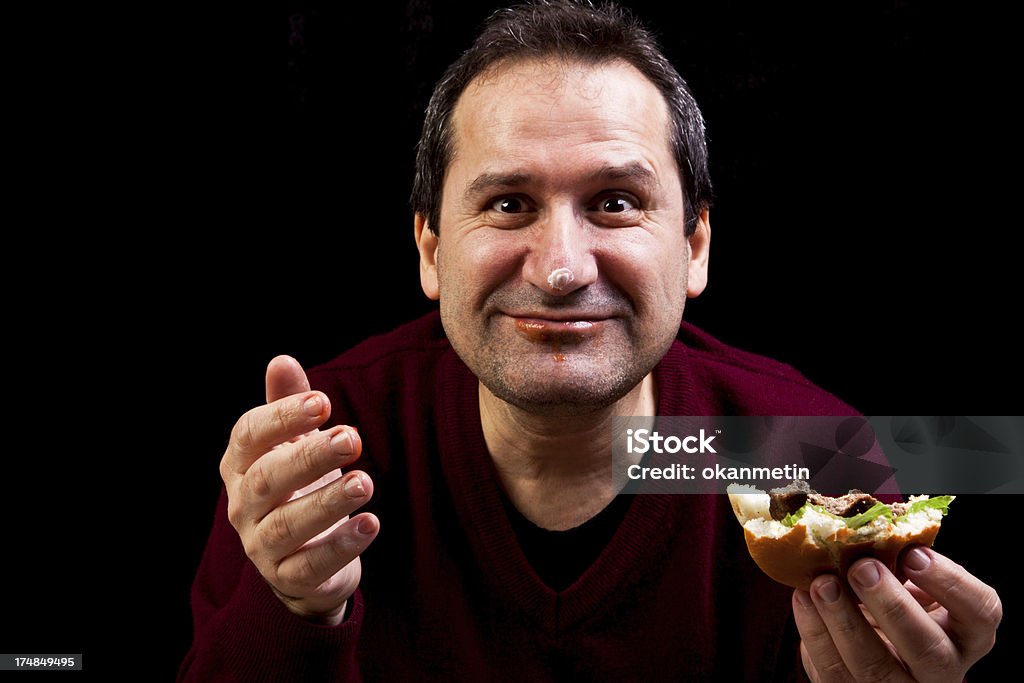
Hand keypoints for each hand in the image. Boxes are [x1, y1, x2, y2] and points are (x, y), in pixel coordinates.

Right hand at [219, 355, 379, 625]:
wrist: (303, 558)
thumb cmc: (298, 486)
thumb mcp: (293, 443)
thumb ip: (288, 404)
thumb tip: (281, 360)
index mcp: (239, 465)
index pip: (249, 435)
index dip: (282, 416)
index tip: (324, 401)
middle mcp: (243, 506)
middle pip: (267, 479)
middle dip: (308, 457)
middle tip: (351, 438)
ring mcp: (261, 546)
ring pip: (286, 525)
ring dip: (327, 503)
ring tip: (365, 482)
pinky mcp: (289, 578)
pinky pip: (311, 565)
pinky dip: (340, 546)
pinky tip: (370, 524)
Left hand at [792, 547, 1000, 680]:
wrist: (870, 645)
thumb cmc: (896, 605)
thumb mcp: (911, 586)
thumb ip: (902, 563)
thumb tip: (867, 527)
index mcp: (967, 632)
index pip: (981, 612)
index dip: (950, 583)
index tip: (913, 554)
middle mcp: (944, 668)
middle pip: (929, 649)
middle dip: (892, 606)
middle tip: (862, 568)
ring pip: (875, 667)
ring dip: (843, 621)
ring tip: (823, 583)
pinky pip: (834, 672)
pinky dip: (815, 633)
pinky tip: (804, 599)